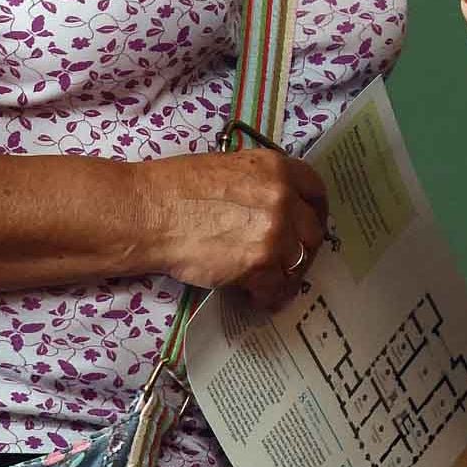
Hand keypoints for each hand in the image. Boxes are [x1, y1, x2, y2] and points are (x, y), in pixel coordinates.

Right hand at [145, 148, 330, 309]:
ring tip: (271, 284)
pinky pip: (277, 287)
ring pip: (298, 262)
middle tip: (288, 260)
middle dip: (303, 248)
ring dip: (287, 275)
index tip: (311, 224)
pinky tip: (258, 299)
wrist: (149, 213)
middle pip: (311, 231)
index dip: (316, 211)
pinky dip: (269, 297)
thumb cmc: (175, 188)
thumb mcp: (229, 168)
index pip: (316, 190)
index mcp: (277, 168)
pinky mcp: (260, 263)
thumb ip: (260, 185)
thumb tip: (272, 206)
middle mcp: (283, 197)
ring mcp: (275, 231)